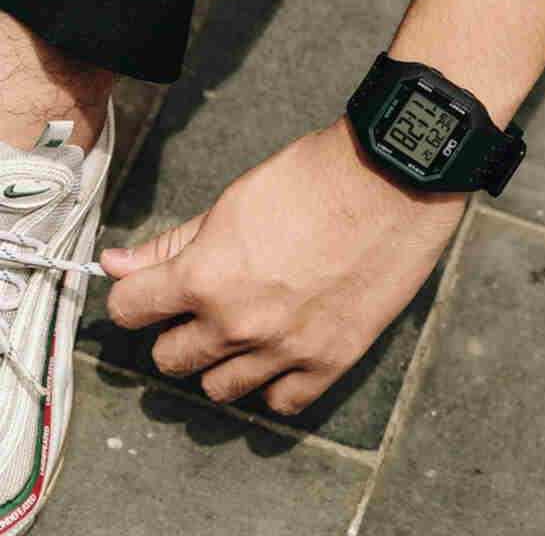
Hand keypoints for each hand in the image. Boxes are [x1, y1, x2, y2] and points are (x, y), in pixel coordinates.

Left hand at [102, 116, 467, 414]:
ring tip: (247, 326)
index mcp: (204, 277)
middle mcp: (237, 324)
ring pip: (219, 388)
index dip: (136, 296)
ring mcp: (286, 349)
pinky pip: (281, 402)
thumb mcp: (233, 202)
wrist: (391, 181)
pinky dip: (274, 383)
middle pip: (169, 359)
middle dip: (178, 330)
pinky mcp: (332, 360)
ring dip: (222, 360)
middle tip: (205, 304)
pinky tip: (283, 351)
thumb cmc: (314, 178)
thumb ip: (173, 242)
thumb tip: (117, 264)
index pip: (129, 309)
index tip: (151, 290)